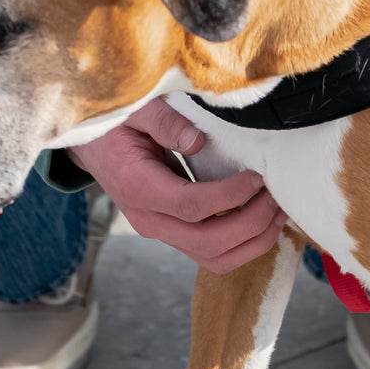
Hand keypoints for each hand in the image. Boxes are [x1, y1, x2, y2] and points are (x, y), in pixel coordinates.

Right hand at [73, 97, 287, 273]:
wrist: (91, 147)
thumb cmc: (114, 124)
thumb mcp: (133, 110)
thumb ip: (163, 121)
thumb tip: (197, 140)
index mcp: (138, 187)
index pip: (191, 206)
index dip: (230, 196)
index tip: (257, 177)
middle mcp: (148, 219)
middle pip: (207, 243)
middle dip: (250, 225)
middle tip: (275, 197)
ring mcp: (160, 231)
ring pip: (212, 259)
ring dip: (251, 243)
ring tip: (278, 213)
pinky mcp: (172, 232)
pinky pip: (211, 253)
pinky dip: (242, 244)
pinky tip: (263, 220)